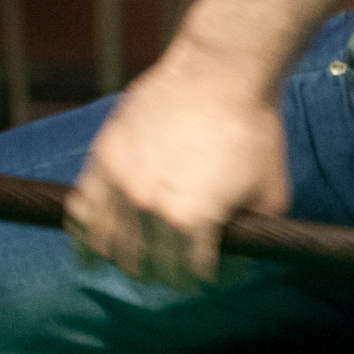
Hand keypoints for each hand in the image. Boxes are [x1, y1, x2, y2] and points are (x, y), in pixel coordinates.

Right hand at [66, 36, 289, 288]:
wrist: (220, 74)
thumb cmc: (254, 132)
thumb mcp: (270, 195)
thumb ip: (251, 232)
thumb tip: (238, 256)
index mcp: (193, 221)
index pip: (190, 274)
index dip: (201, 279)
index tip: (204, 277)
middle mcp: (151, 207)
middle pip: (146, 265)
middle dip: (161, 275)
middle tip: (169, 274)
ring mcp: (122, 182)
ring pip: (109, 243)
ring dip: (122, 259)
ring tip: (131, 264)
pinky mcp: (103, 158)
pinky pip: (83, 208)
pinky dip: (84, 233)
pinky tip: (87, 249)